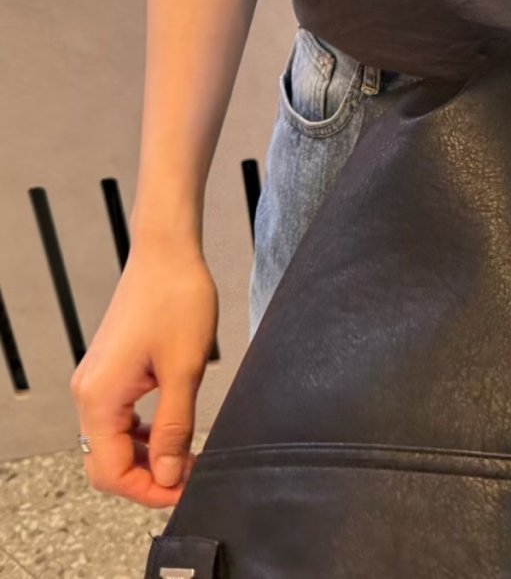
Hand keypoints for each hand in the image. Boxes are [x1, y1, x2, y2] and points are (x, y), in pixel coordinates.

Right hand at [69, 243, 217, 507]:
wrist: (167, 252)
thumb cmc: (176, 299)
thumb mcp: (184, 369)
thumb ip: (176, 427)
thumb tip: (170, 475)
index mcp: (100, 397)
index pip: (112, 472)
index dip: (150, 490)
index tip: (185, 489)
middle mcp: (88, 392)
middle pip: (107, 462)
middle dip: (147, 477)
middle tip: (189, 475)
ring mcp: (96, 380)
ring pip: (112, 442)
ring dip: (147, 456)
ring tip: (186, 455)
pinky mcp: (109, 370)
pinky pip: (118, 418)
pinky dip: (143, 433)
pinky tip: (172, 429)